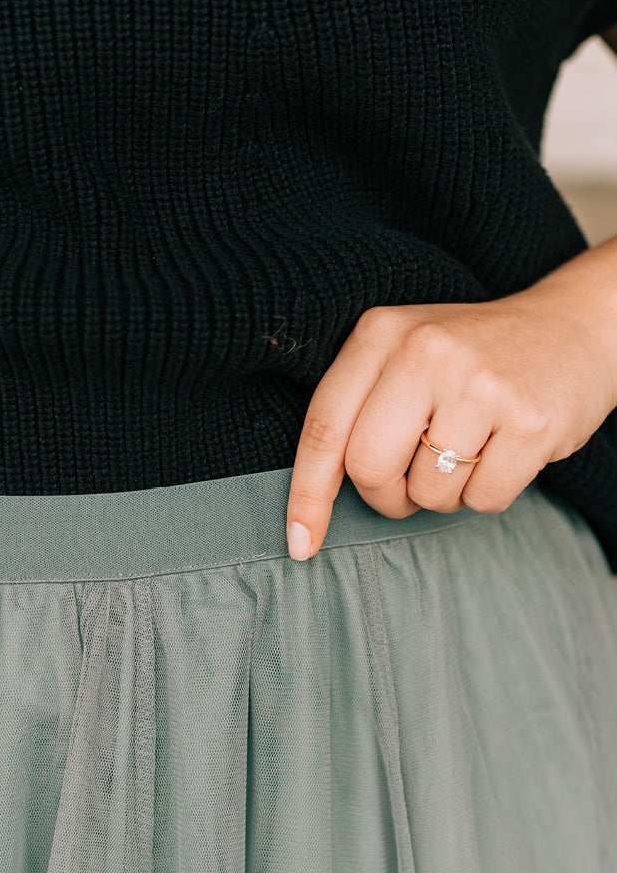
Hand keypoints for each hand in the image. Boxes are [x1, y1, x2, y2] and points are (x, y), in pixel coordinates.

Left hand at [284, 281, 616, 560]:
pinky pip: (483, 500)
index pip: (323, 428)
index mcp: (381, 333)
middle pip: (369, 468)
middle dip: (384, 497)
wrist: (573, 327)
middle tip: (406, 486)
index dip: (307, 495)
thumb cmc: (470, 358)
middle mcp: (426, 351)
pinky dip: (487, 493)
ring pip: (427, 493)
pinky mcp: (530, 420)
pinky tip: (502, 451)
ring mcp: (481, 385)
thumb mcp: (403, 354)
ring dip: (442, 494)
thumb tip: (310, 508)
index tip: (299, 544)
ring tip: (468, 449)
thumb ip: (356, 408)